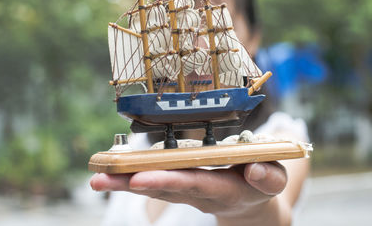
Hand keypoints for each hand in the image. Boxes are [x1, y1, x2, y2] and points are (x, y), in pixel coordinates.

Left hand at [90, 162, 289, 225]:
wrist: (248, 201)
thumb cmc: (261, 184)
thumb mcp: (274, 179)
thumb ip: (269, 176)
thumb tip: (256, 171)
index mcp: (224, 189)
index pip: (195, 184)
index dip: (169, 181)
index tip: (141, 177)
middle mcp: (198, 193)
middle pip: (163, 188)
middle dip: (132, 184)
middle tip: (101, 180)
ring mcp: (185, 191)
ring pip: (152, 186)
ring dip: (123, 183)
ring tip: (96, 178)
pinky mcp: (177, 186)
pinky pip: (152, 181)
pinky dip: (129, 178)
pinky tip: (110, 172)